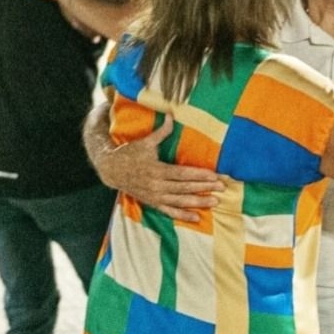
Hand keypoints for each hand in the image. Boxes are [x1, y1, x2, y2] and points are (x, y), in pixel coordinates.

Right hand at [96, 115, 225, 222]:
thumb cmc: (130, 153)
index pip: (182, 173)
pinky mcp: (152, 203)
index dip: (199, 175)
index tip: (215, 176)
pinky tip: (197, 218)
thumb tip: (171, 115)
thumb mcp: (145, 142)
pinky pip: (169, 212)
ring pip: (180, 201)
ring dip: (198, 202)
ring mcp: (154, 196)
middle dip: (204, 188)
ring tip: (214, 202)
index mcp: (156, 169)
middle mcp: (156, 185)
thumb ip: (161, 132)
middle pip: (184, 188)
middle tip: (222, 188)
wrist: (111, 170)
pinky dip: (183, 216)